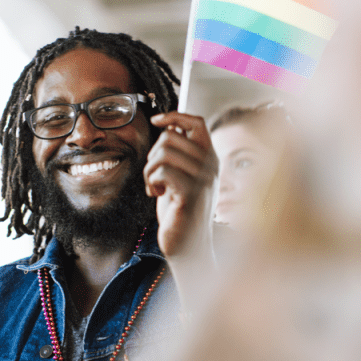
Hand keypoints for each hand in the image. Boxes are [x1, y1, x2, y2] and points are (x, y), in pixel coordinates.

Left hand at [144, 112, 217, 257]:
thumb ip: (180, 153)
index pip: (196, 123)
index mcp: (210, 158)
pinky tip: (157, 194)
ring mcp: (202, 180)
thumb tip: (169, 126)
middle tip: (155, 175)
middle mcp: (210, 166)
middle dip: (153, 154)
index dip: (174, 116)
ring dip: (150, 170)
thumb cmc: (181, 210)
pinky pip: (162, 172)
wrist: (188, 245)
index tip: (156, 120)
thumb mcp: (182, 176)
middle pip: (171, 137)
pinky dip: (152, 182)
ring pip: (163, 154)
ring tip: (156, 186)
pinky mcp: (190, 194)